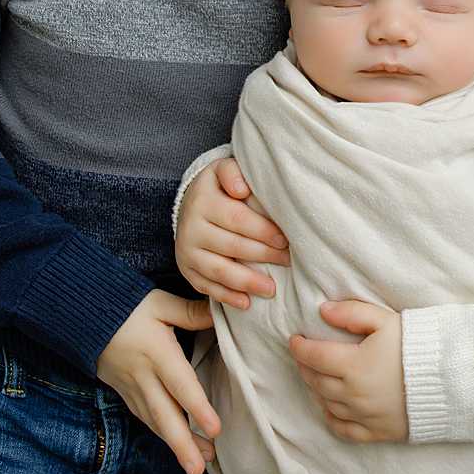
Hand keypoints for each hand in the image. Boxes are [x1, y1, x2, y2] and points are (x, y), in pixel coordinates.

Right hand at [95, 289, 221, 473]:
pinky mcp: (124, 392)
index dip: (198, 408)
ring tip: (197, 466)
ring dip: (175, 445)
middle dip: (183, 445)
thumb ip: (190, 312)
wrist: (83, 317)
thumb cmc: (126, 306)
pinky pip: (144, 417)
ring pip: (154, 422)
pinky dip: (160, 434)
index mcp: (157, 353)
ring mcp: (132, 387)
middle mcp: (144, 376)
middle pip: (165, 416)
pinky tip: (175, 446)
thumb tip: (220, 313)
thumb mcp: (159, 303)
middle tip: (200, 469)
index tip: (215, 430)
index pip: (180, 385)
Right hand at [176, 157, 290, 309]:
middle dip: (262, 256)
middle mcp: (191, 227)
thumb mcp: (223, 170)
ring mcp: (186, 251)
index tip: (285, 240)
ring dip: (246, 282)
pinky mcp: (186, 269)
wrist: (190, 202)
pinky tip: (246, 303)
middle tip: (288, 262)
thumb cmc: (219, 187)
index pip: (236, 219)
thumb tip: (241, 189)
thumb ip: (233, 172)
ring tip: (271, 289)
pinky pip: (206, 287)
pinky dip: (226, 297)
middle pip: (231, 246)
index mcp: (203, 201)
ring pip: (218, 270)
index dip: (263, 231)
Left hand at [288, 300, 407, 443]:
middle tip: (304, 356)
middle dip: (306, 366)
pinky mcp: (377, 432)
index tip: (294, 340)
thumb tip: (323, 310)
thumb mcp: (387, 321)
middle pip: (316, 381)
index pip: (314, 356)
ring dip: (316, 389)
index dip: (299, 347)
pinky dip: (331, 418)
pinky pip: (343, 430)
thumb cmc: (420, 346)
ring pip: (326, 404)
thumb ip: (353, 313)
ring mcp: (364, 416)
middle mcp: (353, 394)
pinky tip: (330, 408)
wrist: (453, 381)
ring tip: (316, 377)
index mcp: (353, 365)